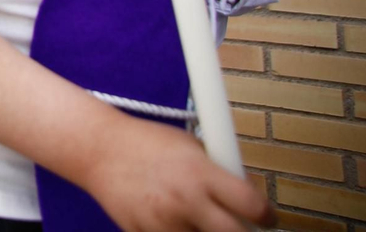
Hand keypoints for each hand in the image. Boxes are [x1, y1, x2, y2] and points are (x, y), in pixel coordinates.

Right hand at [81, 115, 271, 231]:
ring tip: (197, 218)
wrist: (97, 148)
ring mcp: (162, 221)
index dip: (267, 216)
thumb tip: (247, 193)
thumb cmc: (145, 143)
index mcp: (200, 173)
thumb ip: (218, 172)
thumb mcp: (189, 146)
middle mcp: (185, 199)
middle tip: (239, 228)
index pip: (252, 206)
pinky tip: (172, 221)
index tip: (267, 218)